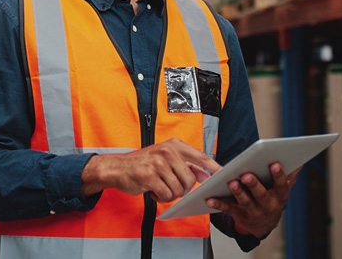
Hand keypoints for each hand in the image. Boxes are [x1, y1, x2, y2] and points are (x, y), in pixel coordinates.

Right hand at [82, 138, 221, 202]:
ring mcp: (158, 163)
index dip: (214, 167)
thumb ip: (184, 164)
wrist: (116, 168)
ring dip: (170, 194)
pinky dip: (161, 197)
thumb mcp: (165, 157)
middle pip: (190, 179)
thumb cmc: (142, 164)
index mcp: (174, 145)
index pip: (201, 156)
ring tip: (159, 186)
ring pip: (179, 189)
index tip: (225, 175)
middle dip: (183, 188)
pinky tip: (152, 190)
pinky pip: (166, 195)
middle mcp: (168, 151)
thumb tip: (204, 174)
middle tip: (170, 186)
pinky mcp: (149, 176)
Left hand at [205, 163, 299, 238]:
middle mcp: (267, 204)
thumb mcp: (283, 190)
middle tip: (247, 175)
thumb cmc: (273, 199)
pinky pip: (228, 208)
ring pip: (244, 201)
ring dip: (237, 192)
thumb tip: (299, 162)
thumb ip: (289, 176)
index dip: (278, 175)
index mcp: (279, 195)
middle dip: (254, 184)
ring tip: (231, 182)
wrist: (264, 225)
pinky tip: (210, 198)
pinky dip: (218, 203)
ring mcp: (253, 210)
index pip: (281, 185)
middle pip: (261, 194)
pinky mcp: (239, 213)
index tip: (275, 164)